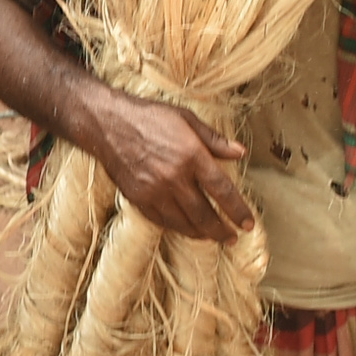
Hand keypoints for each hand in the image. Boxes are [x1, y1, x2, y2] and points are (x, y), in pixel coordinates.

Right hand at [87, 93, 253, 242]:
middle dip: (222, 231)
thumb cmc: (150, 117)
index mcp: (191, 155)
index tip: (248, 223)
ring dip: (202, 234)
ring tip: (213, 237)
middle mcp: (174, 177)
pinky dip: (178, 228)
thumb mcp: (186, 119)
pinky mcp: (138, 199)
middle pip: (205, 214)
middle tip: (233, 238)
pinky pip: (162, 221)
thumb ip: (215, 140)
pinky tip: (187, 229)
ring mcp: (154, 191)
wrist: (108, 124)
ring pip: (184, 223)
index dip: (238, 210)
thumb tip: (240, 153)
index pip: (222, 190)